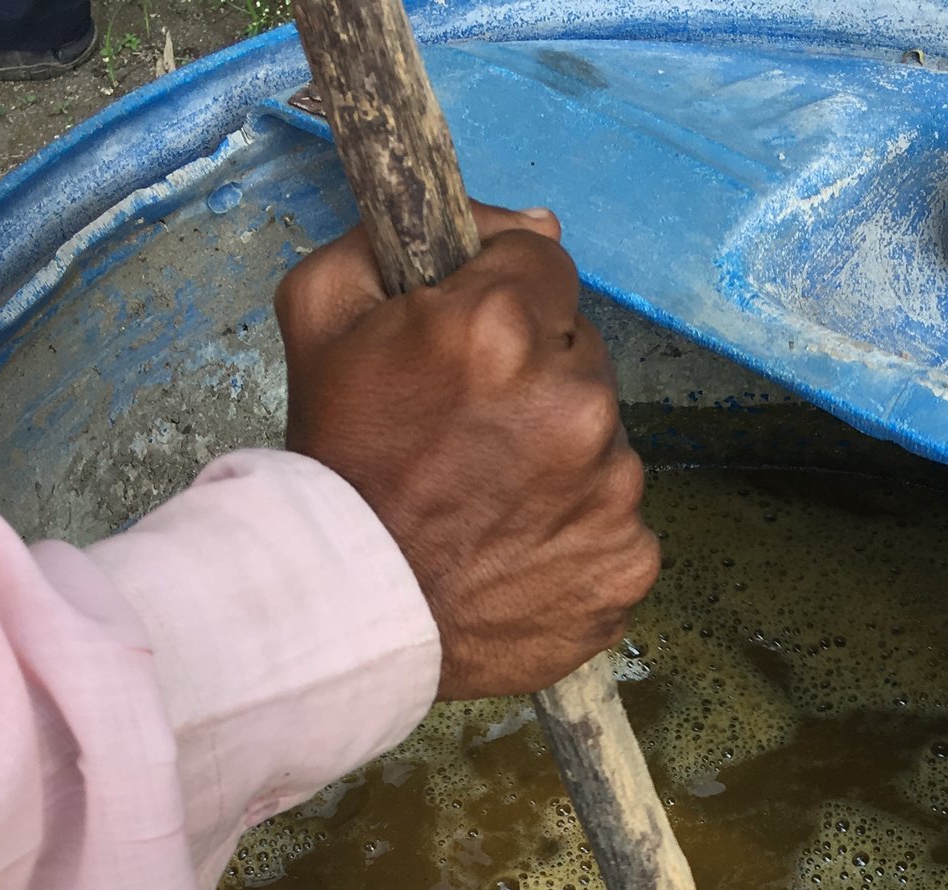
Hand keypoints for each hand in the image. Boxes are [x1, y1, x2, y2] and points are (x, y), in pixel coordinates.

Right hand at [275, 205, 659, 700]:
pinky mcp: (627, 559)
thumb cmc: (332, 465)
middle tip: (466, 434)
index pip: (545, 262)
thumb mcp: (320, 315)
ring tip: (486, 498)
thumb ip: (397, 235)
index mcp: (501, 326)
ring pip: (602, 439)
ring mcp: (611, 487)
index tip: (469, 346)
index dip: (502, 299)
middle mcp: (574, 399)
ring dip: (558, 456)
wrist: (345, 614)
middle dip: (533, 378)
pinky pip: (616, 521)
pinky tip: (515, 547)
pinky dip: (576, 531)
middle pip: (579, 351)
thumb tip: (519, 218)